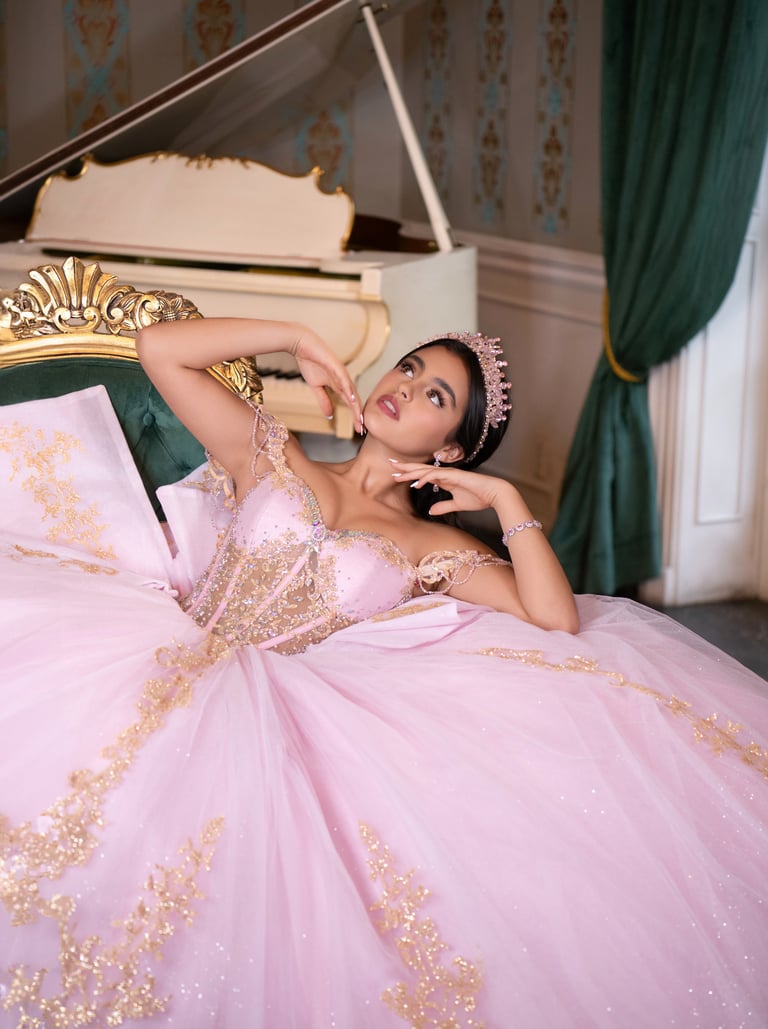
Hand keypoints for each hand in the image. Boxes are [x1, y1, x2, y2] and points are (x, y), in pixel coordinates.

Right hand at [293, 328, 363, 432]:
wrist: (301, 344)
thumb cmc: (310, 362)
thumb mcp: (316, 386)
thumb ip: (324, 400)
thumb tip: (330, 415)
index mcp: (340, 385)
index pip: (351, 403)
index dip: (355, 416)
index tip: (359, 430)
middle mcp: (344, 380)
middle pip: (355, 400)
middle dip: (359, 415)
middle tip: (362, 429)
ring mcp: (341, 373)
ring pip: (352, 392)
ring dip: (356, 406)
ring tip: (360, 419)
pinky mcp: (336, 365)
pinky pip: (344, 380)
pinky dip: (348, 390)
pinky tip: (352, 400)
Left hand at [390, 460, 515, 516]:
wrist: (495, 494)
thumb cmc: (479, 498)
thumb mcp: (457, 504)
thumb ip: (443, 507)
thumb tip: (431, 511)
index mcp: (444, 479)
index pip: (423, 474)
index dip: (409, 473)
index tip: (396, 475)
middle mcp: (445, 474)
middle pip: (420, 469)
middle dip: (405, 467)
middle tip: (390, 465)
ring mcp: (449, 473)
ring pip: (425, 470)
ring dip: (411, 472)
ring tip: (397, 475)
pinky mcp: (454, 476)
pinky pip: (436, 475)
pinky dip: (425, 478)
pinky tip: (415, 483)